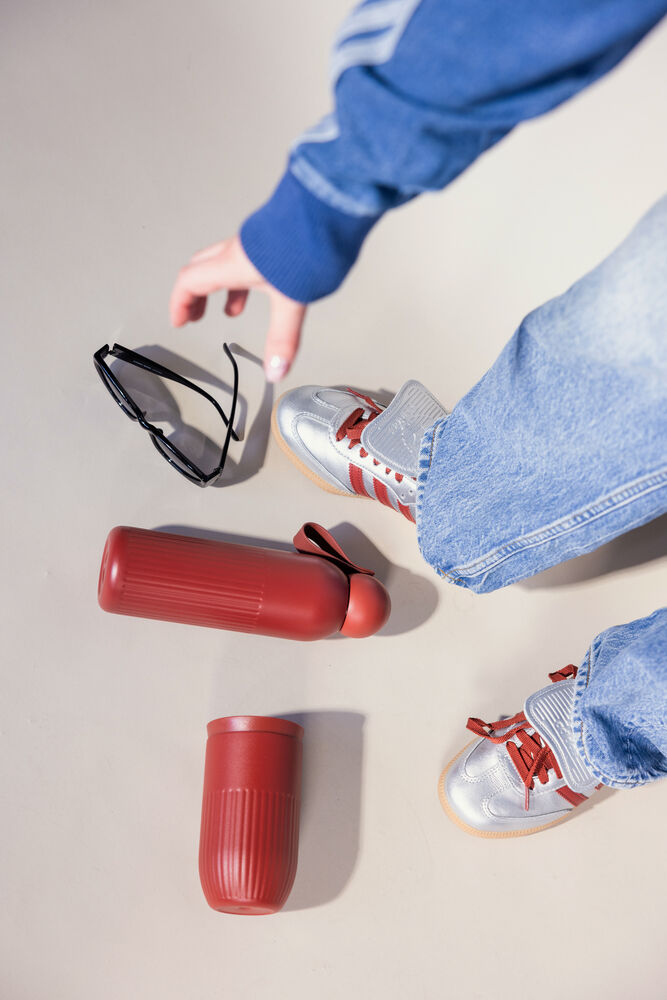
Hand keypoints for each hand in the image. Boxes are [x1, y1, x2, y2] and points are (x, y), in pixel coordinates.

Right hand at [169, 235, 306, 381]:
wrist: (327, 209)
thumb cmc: (305, 244)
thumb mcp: (292, 301)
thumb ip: (283, 338)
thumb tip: (276, 369)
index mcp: (233, 263)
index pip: (190, 282)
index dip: (180, 303)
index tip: (179, 321)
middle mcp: (239, 250)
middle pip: (201, 271)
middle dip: (195, 296)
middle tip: (195, 315)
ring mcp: (255, 242)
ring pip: (226, 265)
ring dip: (222, 289)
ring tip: (232, 311)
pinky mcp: (272, 238)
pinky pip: (248, 259)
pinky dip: (246, 278)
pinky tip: (263, 287)